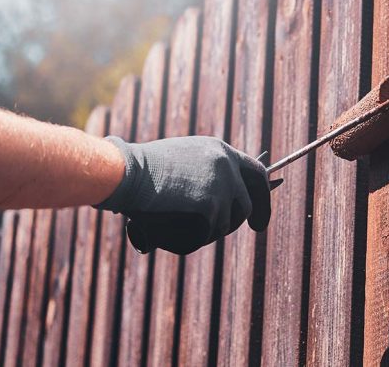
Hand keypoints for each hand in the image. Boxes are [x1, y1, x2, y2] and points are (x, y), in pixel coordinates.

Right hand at [97, 136, 270, 254]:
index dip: (261, 191)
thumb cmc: (142, 169)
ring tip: (196, 230)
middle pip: (252, 198)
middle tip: (257, 228)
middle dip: (258, 214)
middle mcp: (226, 164)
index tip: (259, 207)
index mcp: (220, 150)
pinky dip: (200, 237)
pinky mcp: (211, 204)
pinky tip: (184, 234)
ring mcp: (221, 184)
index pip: (255, 171)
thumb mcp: (181, 161)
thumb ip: (203, 173)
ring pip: (231, 220)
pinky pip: (213, 230)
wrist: (127, 172)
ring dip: (217, 229)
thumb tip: (217, 199)